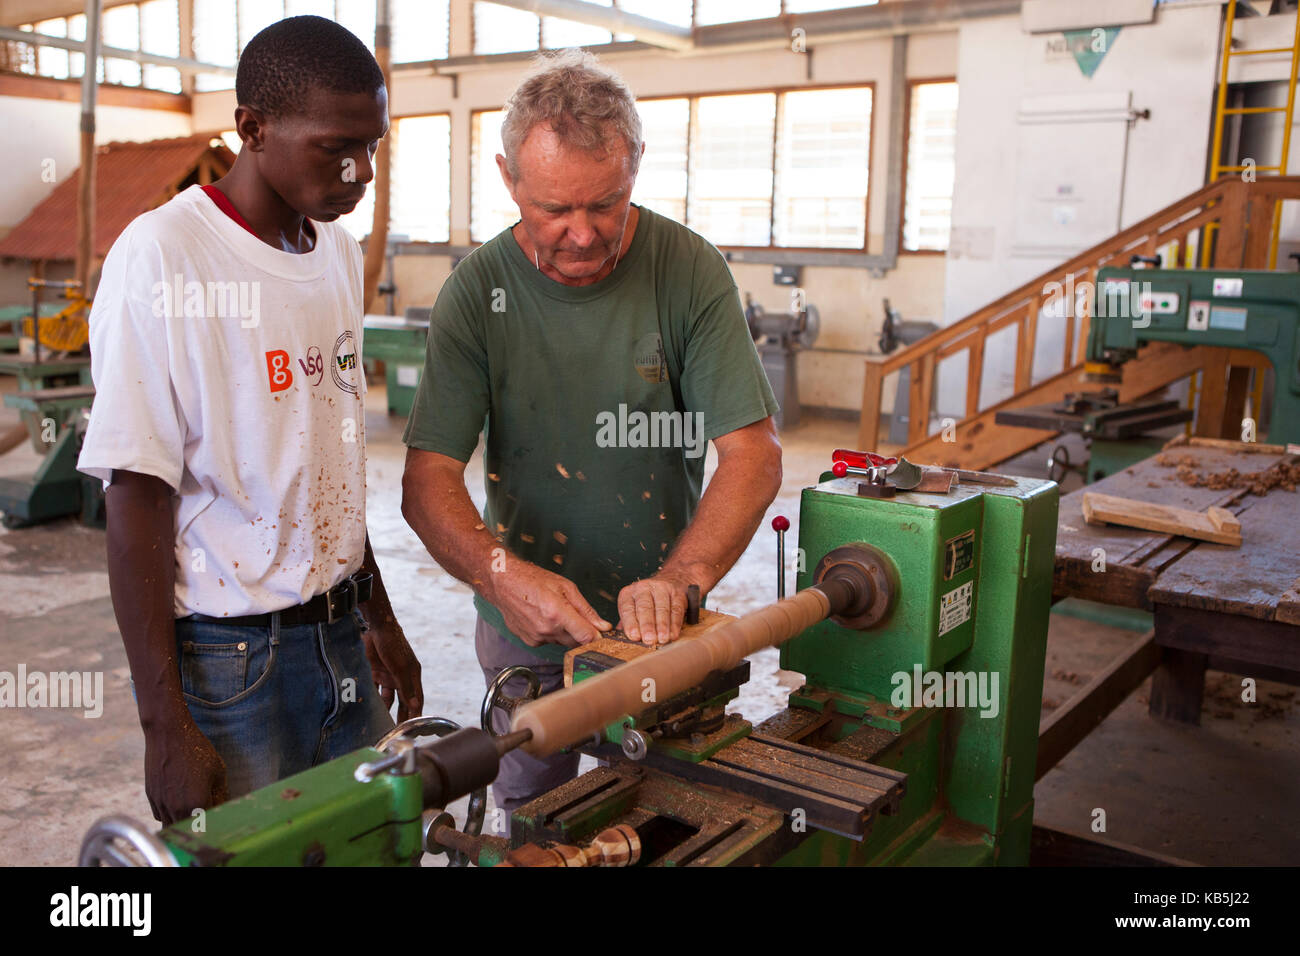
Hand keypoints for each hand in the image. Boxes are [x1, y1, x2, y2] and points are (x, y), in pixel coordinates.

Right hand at [143, 713, 227, 825]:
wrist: (168, 734)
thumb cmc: (196, 750)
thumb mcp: (217, 771)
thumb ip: (220, 795)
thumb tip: (221, 809)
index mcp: (197, 804)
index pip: (207, 828)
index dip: (214, 825)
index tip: (218, 821)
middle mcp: (176, 809)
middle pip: (187, 832)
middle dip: (197, 828)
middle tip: (205, 818)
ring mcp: (161, 804)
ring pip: (171, 827)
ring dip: (181, 823)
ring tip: (192, 811)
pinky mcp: (151, 797)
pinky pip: (160, 816)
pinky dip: (169, 814)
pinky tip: (178, 802)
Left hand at [362, 614, 422, 721]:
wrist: (376, 627)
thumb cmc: (393, 645)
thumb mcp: (400, 667)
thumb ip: (406, 688)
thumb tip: (415, 707)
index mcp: (412, 676)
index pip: (415, 700)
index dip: (415, 714)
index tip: (414, 730)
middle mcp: (401, 678)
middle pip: (402, 701)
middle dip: (401, 716)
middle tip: (398, 732)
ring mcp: (388, 676)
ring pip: (388, 698)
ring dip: (386, 709)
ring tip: (382, 724)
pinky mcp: (375, 673)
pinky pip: (375, 690)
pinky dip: (372, 698)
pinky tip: (368, 709)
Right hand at [489, 557, 610, 647]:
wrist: (503, 584)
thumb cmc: (534, 580)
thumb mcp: (565, 587)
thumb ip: (586, 609)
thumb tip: (602, 626)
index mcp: (557, 613)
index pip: (586, 636)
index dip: (597, 636)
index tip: (602, 633)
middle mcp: (547, 629)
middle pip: (576, 641)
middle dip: (581, 632)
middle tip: (576, 616)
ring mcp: (537, 637)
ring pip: (563, 642)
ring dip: (565, 632)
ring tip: (555, 612)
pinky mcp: (530, 641)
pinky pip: (549, 641)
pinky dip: (552, 633)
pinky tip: (544, 618)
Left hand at [617, 570, 695, 645]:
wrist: (668, 581)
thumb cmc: (646, 602)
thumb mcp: (632, 608)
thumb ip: (627, 623)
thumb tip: (619, 638)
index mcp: (629, 593)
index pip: (627, 608)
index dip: (630, 623)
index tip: (634, 636)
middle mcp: (644, 588)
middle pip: (645, 607)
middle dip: (647, 625)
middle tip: (649, 639)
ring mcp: (662, 589)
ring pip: (662, 609)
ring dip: (662, 626)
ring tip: (662, 639)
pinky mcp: (677, 593)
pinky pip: (676, 609)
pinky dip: (675, 624)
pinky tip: (673, 634)